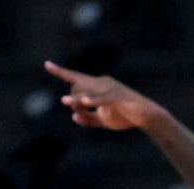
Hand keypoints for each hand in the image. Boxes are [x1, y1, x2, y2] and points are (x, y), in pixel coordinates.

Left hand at [45, 61, 163, 131]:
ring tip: (65, 101)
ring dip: (76, 99)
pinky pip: (103, 98)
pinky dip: (93, 100)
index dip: (60, 71)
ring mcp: (110, 88)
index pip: (76, 78)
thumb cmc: (125, 116)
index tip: (46, 64)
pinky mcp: (119, 96)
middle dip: (72, 98)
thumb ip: (89, 118)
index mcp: (97, 87)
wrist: (147, 117)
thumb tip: (73, 116)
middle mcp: (102, 83)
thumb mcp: (103, 120)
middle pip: (79, 86)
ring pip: (88, 91)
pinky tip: (84, 102)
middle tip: (74, 110)